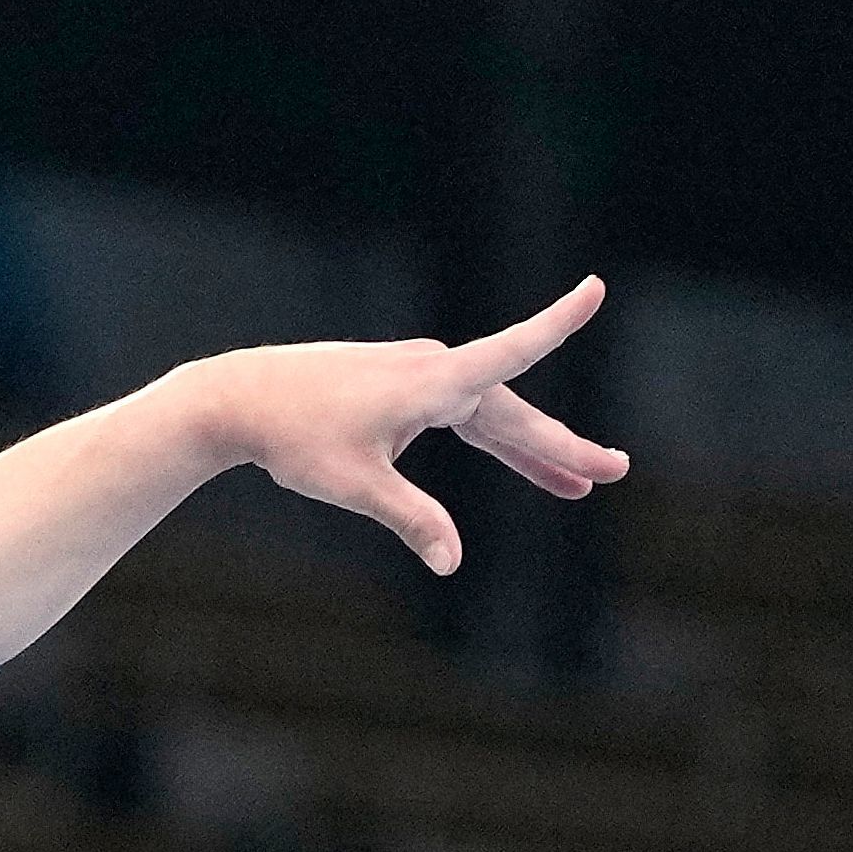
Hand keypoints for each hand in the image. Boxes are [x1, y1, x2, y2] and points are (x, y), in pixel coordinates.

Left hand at [192, 275, 629, 575]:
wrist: (238, 399)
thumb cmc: (293, 438)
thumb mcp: (354, 485)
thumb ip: (411, 520)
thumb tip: (452, 564)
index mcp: (430, 382)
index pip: (510, 351)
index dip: (556, 323)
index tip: (595, 287)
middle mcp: (432, 371)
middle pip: (513, 412)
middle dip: (562, 447)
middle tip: (614, 472)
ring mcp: (418, 377)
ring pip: (490, 418)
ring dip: (532, 451)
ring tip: (579, 486)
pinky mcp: (401, 389)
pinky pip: (463, 417)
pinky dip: (493, 443)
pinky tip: (520, 464)